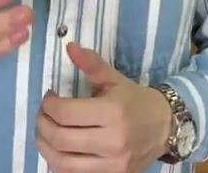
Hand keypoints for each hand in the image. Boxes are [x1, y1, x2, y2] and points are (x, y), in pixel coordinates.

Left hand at [34, 42, 172, 171]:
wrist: (165, 127)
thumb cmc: (136, 101)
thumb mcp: (115, 79)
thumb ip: (91, 64)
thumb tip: (69, 46)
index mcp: (113, 112)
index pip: (65, 113)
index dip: (48, 104)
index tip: (49, 97)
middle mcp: (112, 141)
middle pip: (60, 138)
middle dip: (42, 124)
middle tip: (43, 113)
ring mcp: (112, 164)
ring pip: (62, 162)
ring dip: (45, 146)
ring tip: (44, 132)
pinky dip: (58, 163)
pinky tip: (57, 149)